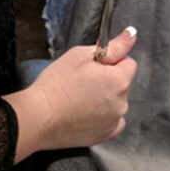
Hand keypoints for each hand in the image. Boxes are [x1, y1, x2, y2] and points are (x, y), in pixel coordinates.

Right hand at [4, 29, 137, 162]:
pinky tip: (84, 113)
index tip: (94, 66)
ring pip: (115, 102)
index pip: (128, 63)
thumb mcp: (81, 55)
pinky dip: (101, 117)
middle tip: (81, 82)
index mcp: (119, 80)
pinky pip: (111, 121)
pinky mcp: (104, 136)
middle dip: (107, 80)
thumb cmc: (56, 85)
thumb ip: (113, 46)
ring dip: (104, 99)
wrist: (38, 118)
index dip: (111, 61)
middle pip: (121, 84)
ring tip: (79, 99)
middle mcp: (122, 103)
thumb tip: (131, 34)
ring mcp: (113, 122)